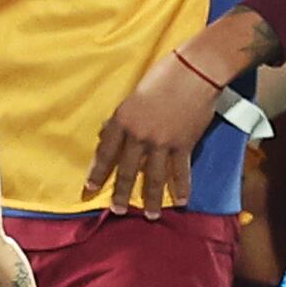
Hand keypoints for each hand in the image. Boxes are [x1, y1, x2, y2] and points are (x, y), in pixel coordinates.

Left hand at [83, 44, 226, 209]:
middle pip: (126, 170)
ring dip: (150, 199)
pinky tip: (181, 200)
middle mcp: (139, 135)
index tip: (90, 188)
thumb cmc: (164, 75)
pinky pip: (180, 171)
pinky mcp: (183, 144)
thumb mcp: (134, 94)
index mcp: (123, 120)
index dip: (97, 171)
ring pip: (153, 177)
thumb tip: (107, 131)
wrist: (195, 71)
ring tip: (149, 215)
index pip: (105, 151)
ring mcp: (162, 142)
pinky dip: (181, 187)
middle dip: (120, 193)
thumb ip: (121, 117)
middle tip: (117, 211)